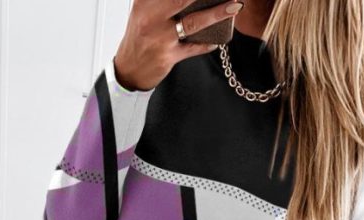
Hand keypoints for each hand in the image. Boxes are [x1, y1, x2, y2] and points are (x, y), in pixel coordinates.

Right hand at [114, 0, 244, 91]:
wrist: (128, 70)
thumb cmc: (140, 37)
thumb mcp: (144, 11)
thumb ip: (162, 2)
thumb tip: (194, 0)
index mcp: (145, 2)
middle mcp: (152, 17)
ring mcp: (161, 38)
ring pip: (194, 22)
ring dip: (217, 13)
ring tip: (235, 6)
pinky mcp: (168, 56)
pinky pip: (194, 48)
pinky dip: (208, 43)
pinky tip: (218, 38)